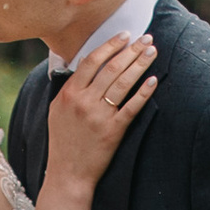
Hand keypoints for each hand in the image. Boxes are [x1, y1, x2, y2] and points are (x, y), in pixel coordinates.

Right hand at [43, 32, 157, 199]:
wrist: (68, 174)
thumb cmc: (63, 142)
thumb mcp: (56, 111)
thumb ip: (69, 87)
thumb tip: (84, 62)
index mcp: (68, 94)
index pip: (91, 61)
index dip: (109, 46)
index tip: (124, 36)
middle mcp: (83, 102)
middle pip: (111, 68)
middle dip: (131, 50)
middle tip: (146, 38)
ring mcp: (99, 116)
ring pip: (122, 83)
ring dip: (139, 64)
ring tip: (151, 51)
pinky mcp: (113, 131)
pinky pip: (131, 107)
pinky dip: (143, 93)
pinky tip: (152, 80)